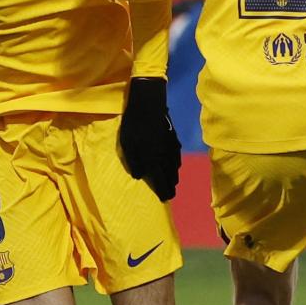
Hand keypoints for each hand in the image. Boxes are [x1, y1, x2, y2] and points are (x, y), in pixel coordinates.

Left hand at [119, 77, 180, 200]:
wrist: (148, 104)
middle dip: (170, 186)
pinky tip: (177, 163)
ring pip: (175, 165)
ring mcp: (170, 146)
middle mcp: (165, 156)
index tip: (166, 199)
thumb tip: (139, 177)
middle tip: (171, 195)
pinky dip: (177, 162)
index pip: (160, 179)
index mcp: (154, 159)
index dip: (163, 190)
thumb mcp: (128, 145)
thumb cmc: (134, 125)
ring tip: (174, 182)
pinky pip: (177, 154)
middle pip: (170, 175)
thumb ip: (134, 162)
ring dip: (174, 175)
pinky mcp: (172, 136)